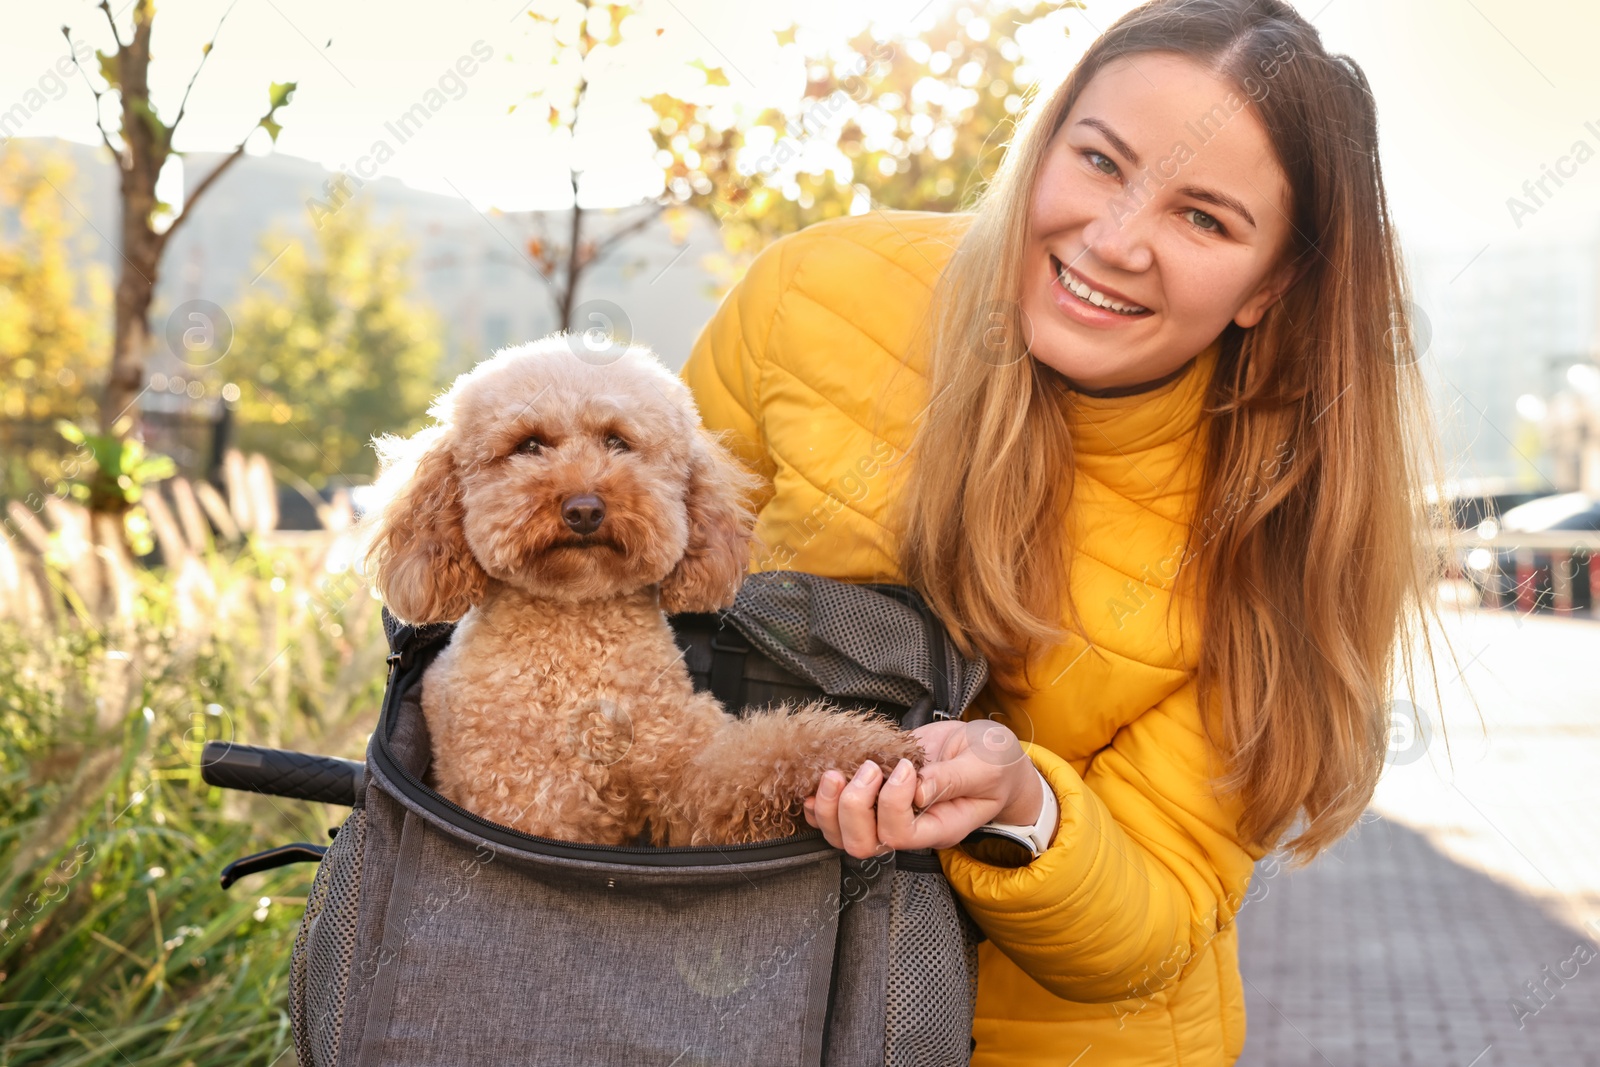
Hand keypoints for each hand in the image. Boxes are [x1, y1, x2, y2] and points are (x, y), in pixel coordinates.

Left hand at [801, 718, 1044, 858]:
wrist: (989, 753)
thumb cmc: (995, 763)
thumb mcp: (986, 765)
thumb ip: (952, 778)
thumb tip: (917, 789)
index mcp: (939, 827)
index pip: (900, 835)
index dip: (891, 802)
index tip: (904, 768)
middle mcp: (909, 828)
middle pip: (863, 843)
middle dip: (853, 806)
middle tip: (868, 769)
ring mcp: (887, 815)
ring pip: (840, 834)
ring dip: (830, 803)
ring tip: (837, 771)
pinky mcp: (872, 796)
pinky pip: (832, 815)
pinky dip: (819, 800)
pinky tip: (820, 781)